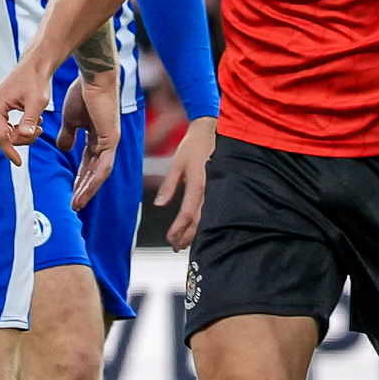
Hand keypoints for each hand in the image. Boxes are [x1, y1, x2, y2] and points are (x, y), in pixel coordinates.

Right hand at [0, 55, 59, 165]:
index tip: (19, 163)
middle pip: (3, 136)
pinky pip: (5, 127)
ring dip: (22, 132)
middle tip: (40, 129)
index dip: (9, 151)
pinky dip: (19, 128)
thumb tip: (26, 135)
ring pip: (5, 133)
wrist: (34, 66)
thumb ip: (30, 119)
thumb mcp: (37, 102)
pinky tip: (32, 121)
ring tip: (37, 121)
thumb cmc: (36, 81)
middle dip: (22, 138)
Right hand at [61, 70, 123, 207]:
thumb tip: (63, 148)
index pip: (88, 164)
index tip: (70, 192)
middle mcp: (105, 143)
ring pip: (100, 173)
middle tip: (74, 205)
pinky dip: (94, 180)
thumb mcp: (71, 119)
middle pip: (94, 172)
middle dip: (83, 189)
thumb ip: (68, 135)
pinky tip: (85, 190)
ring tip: (76, 204)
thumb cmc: (82, 93)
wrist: (91, 78)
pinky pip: (103, 165)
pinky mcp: (111, 139)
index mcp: (96, 138)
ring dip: (88, 190)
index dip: (79, 179)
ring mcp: (110, 142)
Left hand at [155, 115, 217, 248]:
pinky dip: (202, 222)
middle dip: (186, 236)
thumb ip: (168, 186)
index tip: (170, 240)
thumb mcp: (177, 163)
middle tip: (175, 248)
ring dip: (194, 232)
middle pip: (198, 221)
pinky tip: (196, 228)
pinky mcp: (219, 188)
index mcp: (198, 183)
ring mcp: (216, 190)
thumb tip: (159, 205)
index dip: (178, 229)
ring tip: (184, 243)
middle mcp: (209, 190)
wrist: (212, 131)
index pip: (187, 213)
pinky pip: (211, 210)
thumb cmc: (193, 146)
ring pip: (206, 218)